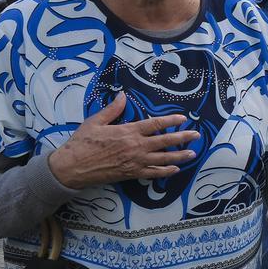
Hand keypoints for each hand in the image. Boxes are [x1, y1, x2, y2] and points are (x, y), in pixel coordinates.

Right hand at [46, 94, 198, 189]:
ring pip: (163, 159)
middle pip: (164, 142)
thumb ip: (112, 109)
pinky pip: (152, 173)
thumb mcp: (95, 122)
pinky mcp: (131, 174)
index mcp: (128, 132)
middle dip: (182, 138)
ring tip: (192, 154)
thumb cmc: (82, 143)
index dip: (170, 121)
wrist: (71, 167)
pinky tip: (174, 170)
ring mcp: (135, 162)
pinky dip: (165, 172)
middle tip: (196, 135)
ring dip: (179, 156)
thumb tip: (122, 95)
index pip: (155, 124)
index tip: (183, 119)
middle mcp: (135, 147)